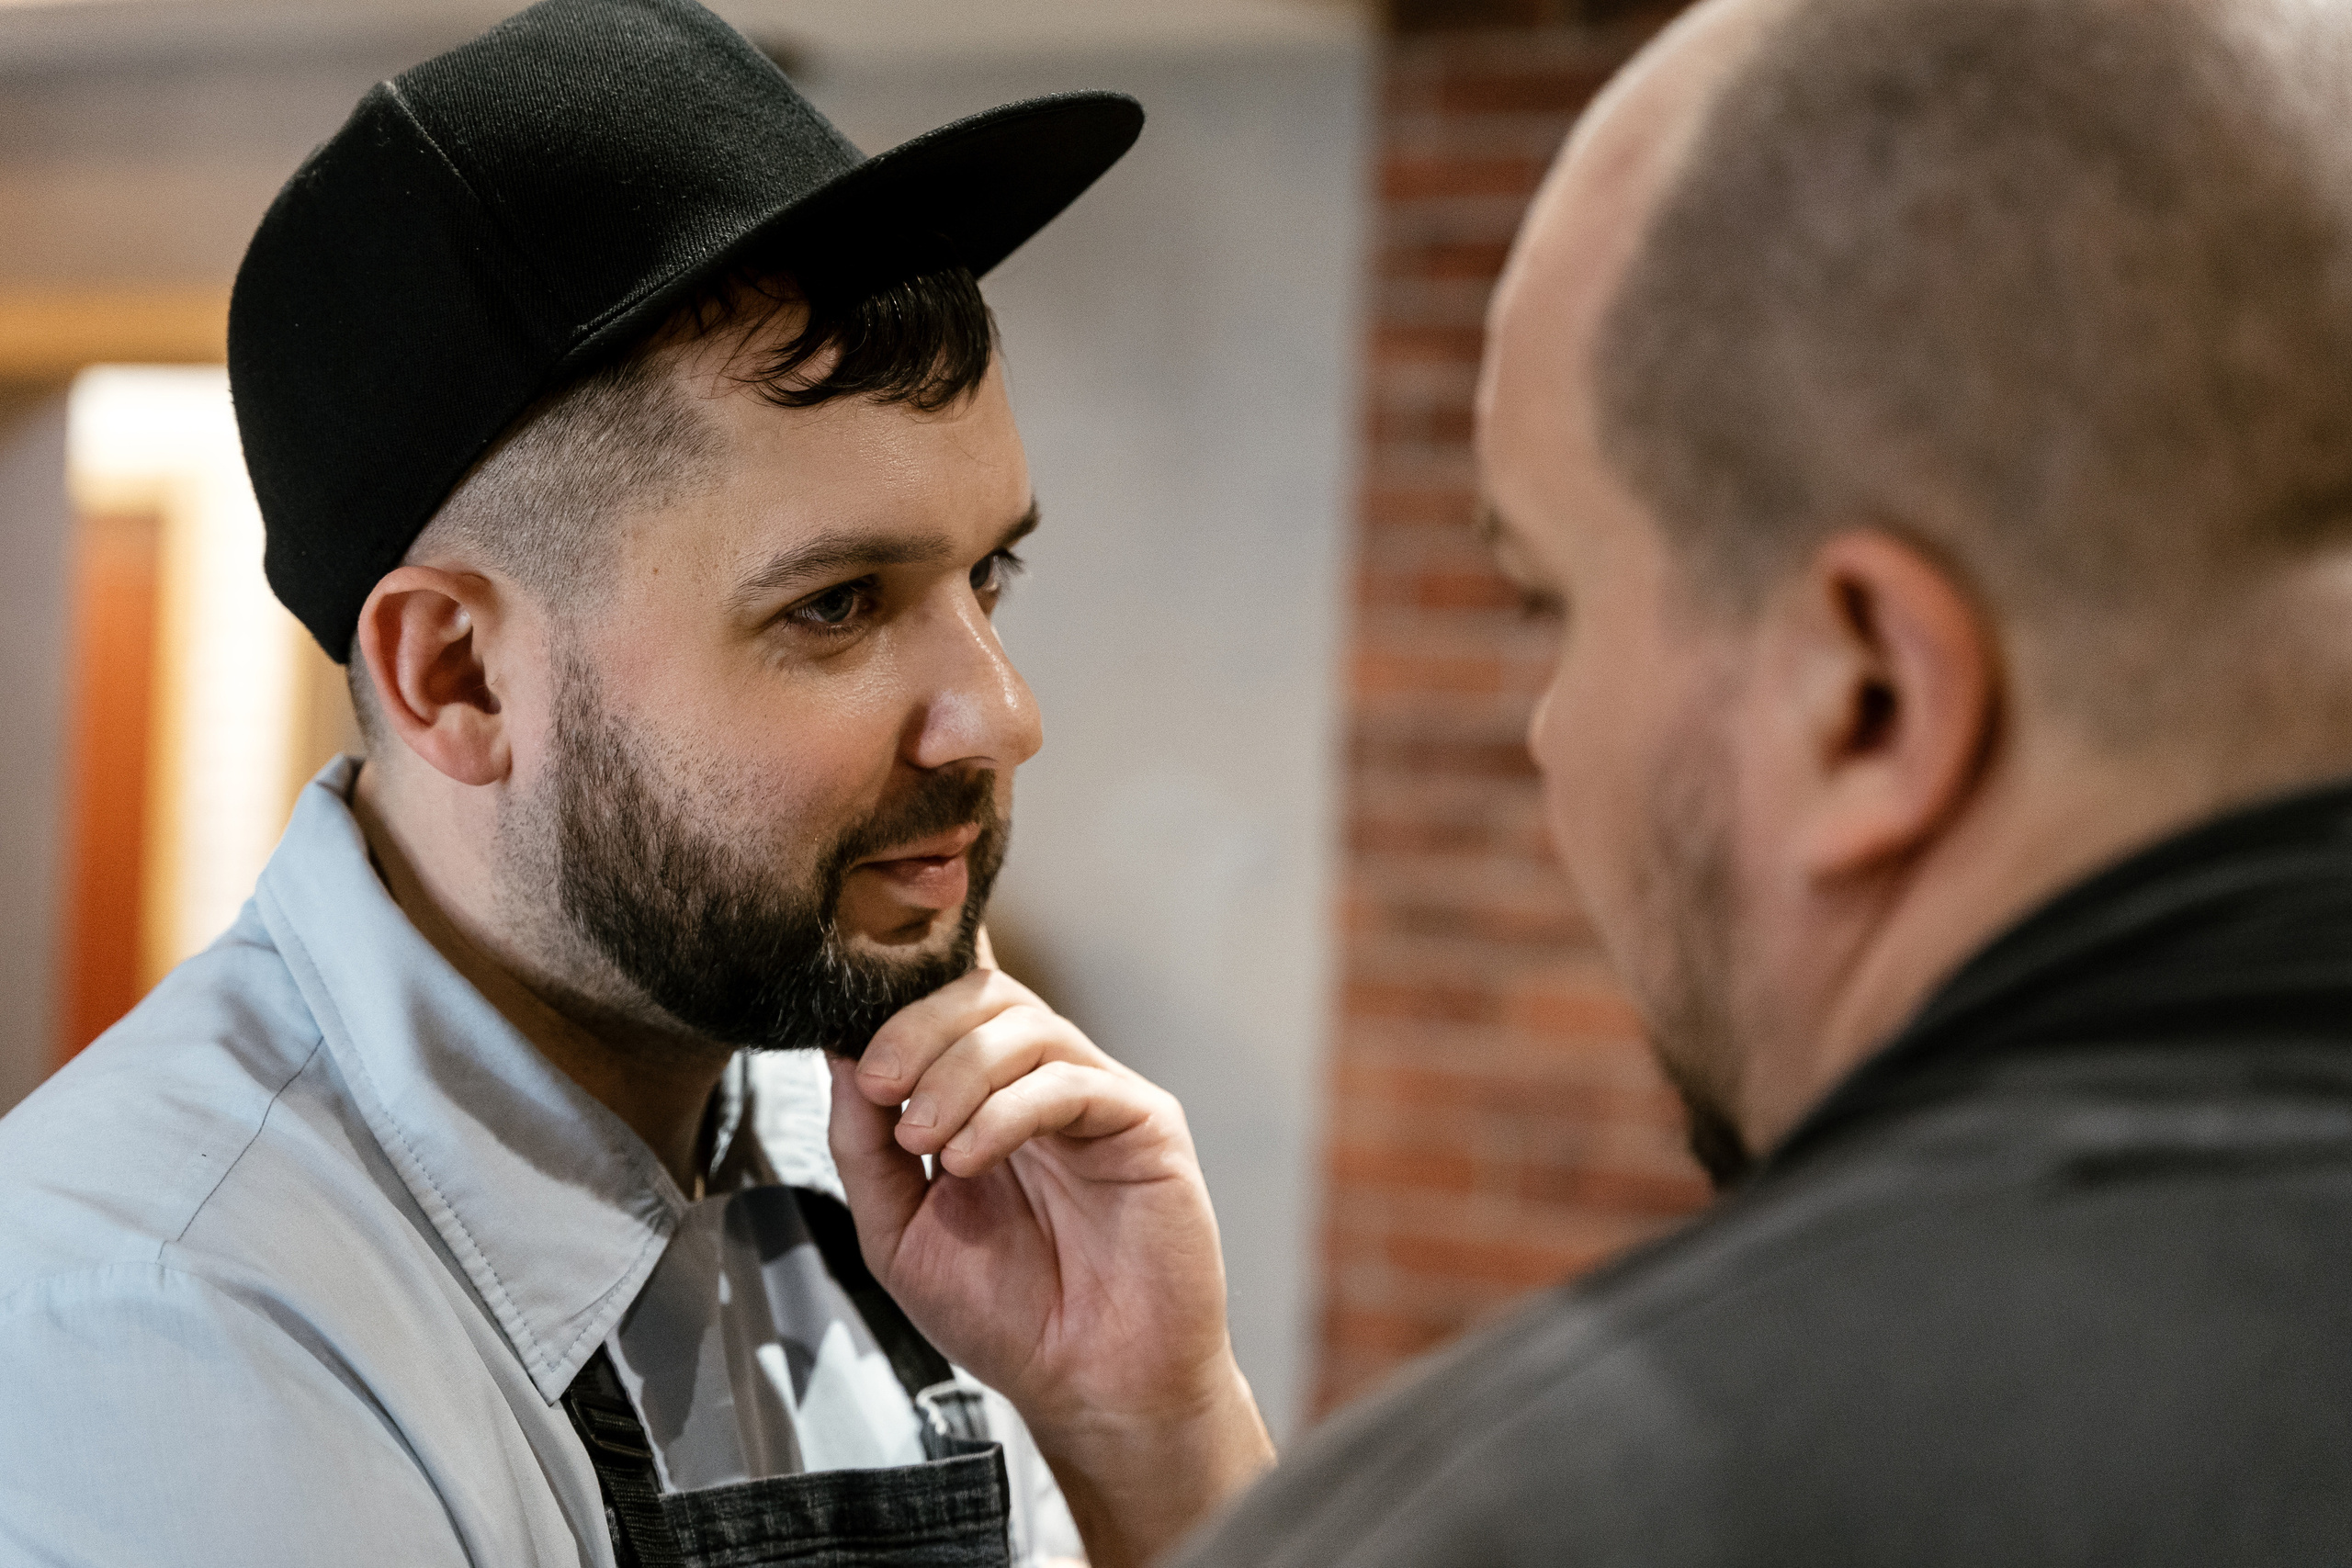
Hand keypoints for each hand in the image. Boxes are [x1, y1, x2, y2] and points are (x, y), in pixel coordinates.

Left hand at [828, 954, 1273, 1566]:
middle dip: (916, 1029)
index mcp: (984, 1097)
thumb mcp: (897, 1230)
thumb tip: (836, 1054)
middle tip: (879, 1084)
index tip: (846, 1036)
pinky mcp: (1143, 1121)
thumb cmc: (1007, 1316)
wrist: (1087, 1388)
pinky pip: (1071, 1081)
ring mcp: (1095, 1095)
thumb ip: (862, 1144)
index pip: (947, 1003)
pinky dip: (1008, 1110)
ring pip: (1024, 1024)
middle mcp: (1040, 1083)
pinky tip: (972, 1157)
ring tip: (924, 1139)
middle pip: (983, 994)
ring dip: (955, 1072)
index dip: (900, 994)